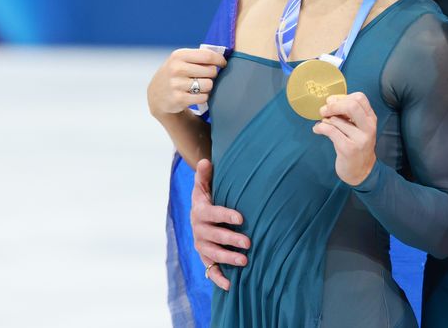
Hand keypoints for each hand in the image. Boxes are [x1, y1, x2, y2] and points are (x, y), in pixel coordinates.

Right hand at [147, 47, 227, 116]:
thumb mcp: (181, 60)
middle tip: (206, 77)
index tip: (223, 63)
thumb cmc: (175, 74)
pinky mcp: (179, 99)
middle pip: (211, 71)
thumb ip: (199, 56)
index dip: (219, 60)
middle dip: (212, 75)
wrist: (156, 95)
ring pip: (208, 85)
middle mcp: (176, 68)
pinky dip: (203, 97)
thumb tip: (223, 55)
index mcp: (179, 55)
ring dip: (208, 87)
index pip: (208, 56)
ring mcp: (176, 84)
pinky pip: (203, 97)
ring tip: (200, 86)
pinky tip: (195, 95)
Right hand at [191, 159, 249, 290]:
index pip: (213, 214)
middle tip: (249, 242)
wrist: (199, 214)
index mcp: (200, 211)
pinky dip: (218, 278)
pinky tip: (231, 285)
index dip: (226, 215)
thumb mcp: (204, 186)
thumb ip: (204, 175)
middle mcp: (199, 230)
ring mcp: (201, 245)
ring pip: (213, 254)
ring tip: (245, 261)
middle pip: (214, 236)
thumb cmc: (207, 198)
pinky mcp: (205, 257)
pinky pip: (210, 270)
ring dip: (228, 258)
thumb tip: (206, 161)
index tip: (241, 217)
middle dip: (231, 240)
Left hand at [312, 92, 377, 186]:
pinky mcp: (348, 149)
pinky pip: (330, 131)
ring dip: (325, 120)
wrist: (361, 171)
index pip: (359, 98)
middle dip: (333, 105)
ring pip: (337, 120)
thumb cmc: (356, 145)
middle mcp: (368, 127)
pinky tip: (317, 129)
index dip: (342, 97)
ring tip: (322, 124)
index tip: (333, 103)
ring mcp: (359, 139)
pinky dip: (320, 127)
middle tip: (324, 110)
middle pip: (351, 105)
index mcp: (371, 118)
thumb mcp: (358, 127)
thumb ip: (347, 114)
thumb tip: (330, 101)